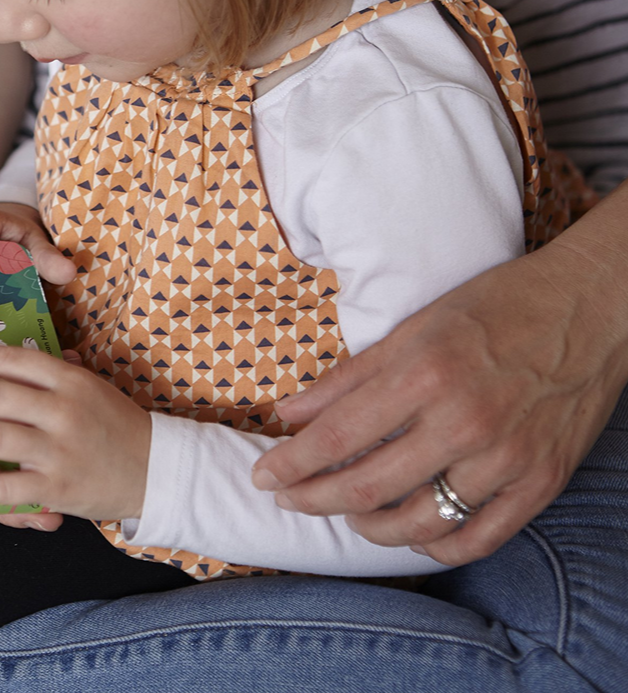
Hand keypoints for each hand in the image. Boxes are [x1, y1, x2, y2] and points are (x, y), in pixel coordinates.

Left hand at [0, 345, 151, 526]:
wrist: (155, 469)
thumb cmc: (116, 426)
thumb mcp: (92, 388)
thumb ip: (55, 373)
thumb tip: (11, 358)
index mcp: (71, 381)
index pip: (12, 359)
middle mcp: (63, 411)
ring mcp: (59, 451)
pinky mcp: (56, 489)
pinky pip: (3, 488)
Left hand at [252, 237, 627, 566]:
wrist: (589, 308)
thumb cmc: (495, 307)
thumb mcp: (413, 328)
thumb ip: (348, 378)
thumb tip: (290, 414)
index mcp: (425, 374)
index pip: (339, 437)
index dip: (292, 465)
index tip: (263, 477)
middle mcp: (465, 422)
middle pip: (369, 487)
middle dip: (314, 500)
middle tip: (288, 499)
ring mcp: (507, 458)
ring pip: (419, 524)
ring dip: (369, 528)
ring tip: (347, 512)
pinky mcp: (541, 482)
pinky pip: (477, 538)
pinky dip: (433, 547)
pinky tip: (409, 531)